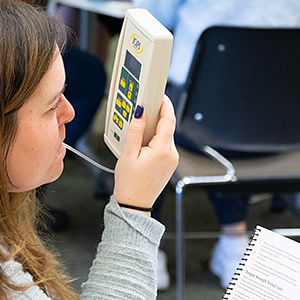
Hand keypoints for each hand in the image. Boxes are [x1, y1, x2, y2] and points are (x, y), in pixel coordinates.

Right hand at [113, 95, 177, 211]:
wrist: (134, 204)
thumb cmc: (130, 183)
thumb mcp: (127, 154)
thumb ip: (134, 131)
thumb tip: (140, 112)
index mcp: (163, 149)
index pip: (169, 119)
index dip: (165, 104)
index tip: (159, 95)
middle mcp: (172, 154)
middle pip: (166, 127)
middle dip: (155, 118)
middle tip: (141, 112)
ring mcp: (172, 160)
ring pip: (164, 137)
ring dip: (153, 131)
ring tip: (136, 135)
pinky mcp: (169, 164)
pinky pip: (163, 146)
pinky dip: (154, 141)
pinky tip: (141, 147)